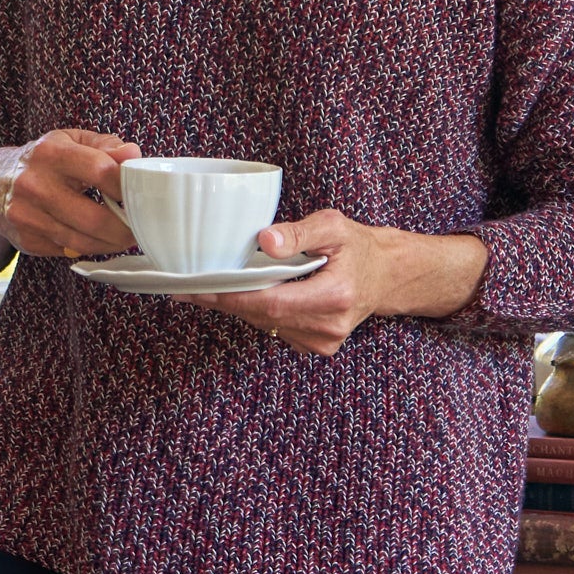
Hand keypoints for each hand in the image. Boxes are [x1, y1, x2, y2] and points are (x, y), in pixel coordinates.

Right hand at [0, 128, 144, 258]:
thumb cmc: (41, 162)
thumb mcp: (70, 141)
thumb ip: (105, 146)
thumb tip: (133, 154)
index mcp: (50, 153)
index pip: (100, 170)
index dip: (127, 186)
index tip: (142, 193)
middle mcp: (35, 185)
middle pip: (94, 216)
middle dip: (124, 227)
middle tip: (139, 227)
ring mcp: (28, 216)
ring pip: (84, 240)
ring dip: (111, 242)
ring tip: (125, 236)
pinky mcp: (28, 241)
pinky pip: (71, 250)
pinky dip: (90, 247)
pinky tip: (98, 238)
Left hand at [215, 211, 488, 354]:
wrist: (386, 275)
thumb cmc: (359, 247)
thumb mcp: (334, 226)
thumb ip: (299, 232)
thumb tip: (265, 240)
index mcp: (333, 298)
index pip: (269, 303)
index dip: (230, 297)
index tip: (196, 289)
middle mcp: (327, 327)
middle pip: (261, 316)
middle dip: (224, 300)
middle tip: (187, 285)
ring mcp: (322, 342)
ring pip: (265, 324)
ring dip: (239, 306)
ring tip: (210, 287)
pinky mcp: (316, 347)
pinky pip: (275, 329)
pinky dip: (258, 312)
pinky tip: (247, 295)